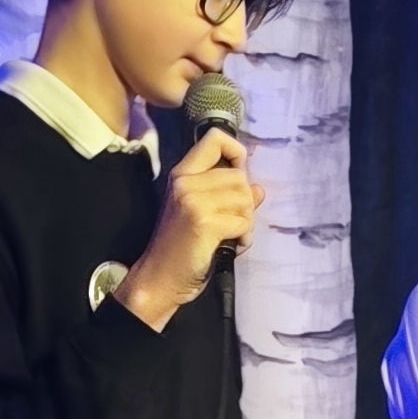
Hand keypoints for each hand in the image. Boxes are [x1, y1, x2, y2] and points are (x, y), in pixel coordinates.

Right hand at [120, 129, 259, 330]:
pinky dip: (244, 238)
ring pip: (245, 199)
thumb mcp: (200, 213)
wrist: (159, 279)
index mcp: (183, 174)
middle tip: (233, 222)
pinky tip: (232, 246)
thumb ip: (227, 195)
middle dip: (245, 203)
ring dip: (246, 222)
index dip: (236, 152)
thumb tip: (258, 188)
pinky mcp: (204, 222)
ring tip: (232, 236)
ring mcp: (193, 201)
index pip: (215, 139)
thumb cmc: (180, 248)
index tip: (239, 174)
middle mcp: (186, 182)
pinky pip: (243, 222)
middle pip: (239, 177)